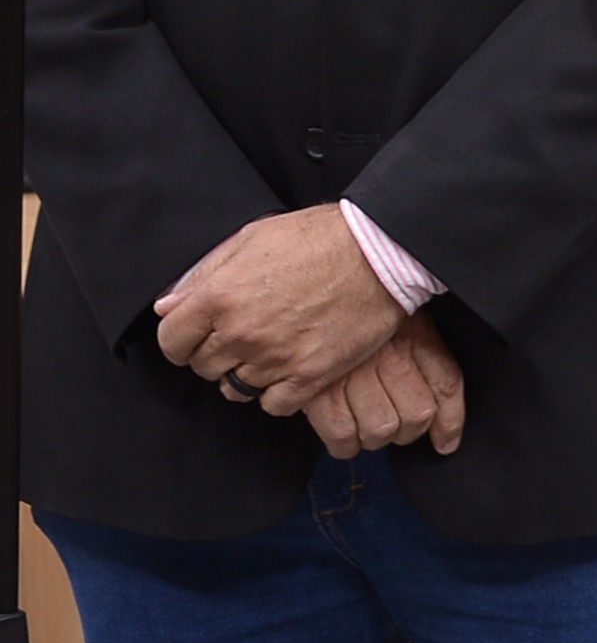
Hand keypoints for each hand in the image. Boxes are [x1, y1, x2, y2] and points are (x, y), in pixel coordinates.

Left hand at [154, 207, 405, 410]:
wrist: (382, 250)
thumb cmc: (319, 237)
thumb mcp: (253, 238)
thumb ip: (204, 274)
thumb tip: (167, 306)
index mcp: (219, 297)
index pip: (171, 342)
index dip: (181, 341)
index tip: (197, 337)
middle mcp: (241, 332)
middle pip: (203, 367)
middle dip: (217, 354)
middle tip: (245, 336)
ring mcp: (275, 358)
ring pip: (235, 389)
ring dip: (246, 374)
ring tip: (270, 351)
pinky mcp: (310, 375)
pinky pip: (273, 405)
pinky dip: (277, 392)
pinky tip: (290, 368)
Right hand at [298, 314, 468, 459]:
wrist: (303, 297)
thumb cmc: (351, 309)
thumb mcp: (396, 314)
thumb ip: (420, 349)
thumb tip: (435, 404)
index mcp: (413, 334)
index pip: (446, 383)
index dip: (450, 421)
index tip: (446, 441)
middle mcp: (389, 355)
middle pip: (417, 415)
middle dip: (406, 432)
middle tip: (393, 427)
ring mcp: (354, 374)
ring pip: (381, 429)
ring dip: (374, 438)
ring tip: (363, 428)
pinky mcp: (320, 391)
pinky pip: (342, 435)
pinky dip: (345, 445)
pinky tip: (342, 437)